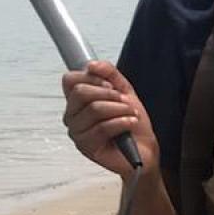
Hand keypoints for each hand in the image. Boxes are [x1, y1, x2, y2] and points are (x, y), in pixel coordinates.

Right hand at [61, 60, 158, 178]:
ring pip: (95, 109)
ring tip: (131, 115)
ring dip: (120, 109)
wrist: (144, 149)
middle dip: (109, 94)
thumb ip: (110, 74)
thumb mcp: (124, 91)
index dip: (92, 77)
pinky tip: (130, 124)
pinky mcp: (86, 147)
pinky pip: (102, 127)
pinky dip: (122, 122)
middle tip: (124, 101)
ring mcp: (77, 133)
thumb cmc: (132, 124)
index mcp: (77, 102)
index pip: (70, 80)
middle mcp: (72, 116)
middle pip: (81, 92)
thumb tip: (92, 64)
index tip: (110, 84)